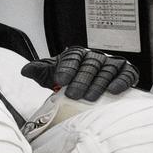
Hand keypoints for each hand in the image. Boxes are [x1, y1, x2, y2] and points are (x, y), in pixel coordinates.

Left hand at [21, 46, 139, 100]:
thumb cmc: (69, 79)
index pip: (72, 57)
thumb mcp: (50, 74)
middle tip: (73, 94)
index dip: (66, 68)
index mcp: (76, 54)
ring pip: (106, 71)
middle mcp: (94, 57)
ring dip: (98, 84)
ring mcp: (111, 64)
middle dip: (81, 80)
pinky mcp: (126, 72)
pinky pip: (126, 74)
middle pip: (89, 66)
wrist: (86, 86)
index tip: (60, 80)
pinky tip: (113, 91)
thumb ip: (38, 71)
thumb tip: (26, 70)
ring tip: (89, 98)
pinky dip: (121, 82)